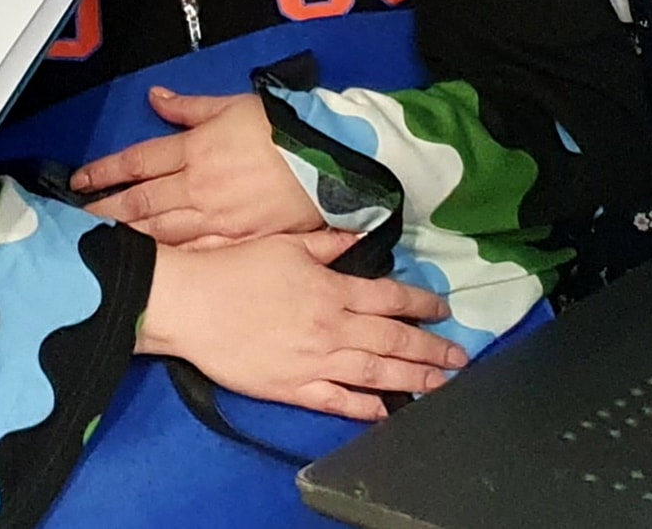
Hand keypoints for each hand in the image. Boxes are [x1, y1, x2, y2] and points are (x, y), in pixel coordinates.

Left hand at [73, 89, 322, 246]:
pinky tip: (155, 267)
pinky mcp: (240, 241)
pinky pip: (199, 253)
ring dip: (131, 238)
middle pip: (141, 202)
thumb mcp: (230, 106)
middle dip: (106, 212)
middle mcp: (199, 186)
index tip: (78, 182)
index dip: (104, 172)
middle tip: (76, 223)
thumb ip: (189, 107)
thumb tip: (156, 98)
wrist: (328, 160)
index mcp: (194, 149)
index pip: (137, 162)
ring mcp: (218, 219)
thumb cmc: (281, 128)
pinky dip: (173, 260)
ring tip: (103, 245)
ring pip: (163, 232)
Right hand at [138, 230, 463, 422]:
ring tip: (440, 386)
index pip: (388, 297)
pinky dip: (365, 409)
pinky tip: (386, 412)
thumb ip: (327, 246)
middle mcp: (332, 327)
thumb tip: (360, 239)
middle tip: (459, 358)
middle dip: (431, 349)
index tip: (442, 310)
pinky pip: (338, 402)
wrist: (193, 304)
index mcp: (331, 289)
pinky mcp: (294, 388)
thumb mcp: (285, 244)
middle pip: (393, 340)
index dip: (420, 304)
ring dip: (412, 380)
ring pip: (376, 374)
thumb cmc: (235, 268)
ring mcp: (316, 362)